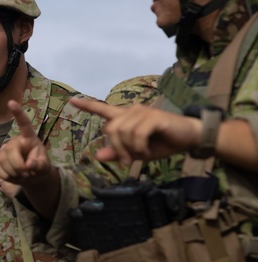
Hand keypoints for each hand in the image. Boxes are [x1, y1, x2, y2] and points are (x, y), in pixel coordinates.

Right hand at [0, 100, 54, 192]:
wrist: (31, 176)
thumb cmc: (40, 167)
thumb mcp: (45, 167)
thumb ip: (40, 165)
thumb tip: (29, 165)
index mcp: (29, 138)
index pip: (24, 124)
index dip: (18, 113)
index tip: (11, 102)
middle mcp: (14, 141)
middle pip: (11, 152)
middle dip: (19, 166)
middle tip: (27, 174)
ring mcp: (3, 150)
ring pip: (3, 162)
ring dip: (13, 173)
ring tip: (22, 175)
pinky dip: (6, 176)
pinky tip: (13, 176)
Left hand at [69, 97, 201, 164]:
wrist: (190, 138)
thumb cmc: (163, 143)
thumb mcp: (137, 152)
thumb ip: (118, 153)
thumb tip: (98, 155)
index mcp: (126, 118)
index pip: (103, 109)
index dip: (87, 106)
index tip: (71, 101)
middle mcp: (132, 111)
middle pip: (110, 129)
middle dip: (116, 148)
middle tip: (127, 161)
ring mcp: (143, 112)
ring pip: (122, 132)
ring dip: (129, 149)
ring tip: (139, 156)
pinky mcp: (154, 117)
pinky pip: (137, 134)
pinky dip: (139, 147)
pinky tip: (146, 151)